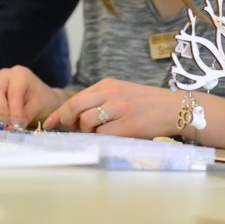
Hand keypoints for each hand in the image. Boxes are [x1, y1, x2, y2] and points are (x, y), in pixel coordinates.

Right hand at [0, 66, 62, 126]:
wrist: (41, 100)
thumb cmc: (42, 101)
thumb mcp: (38, 106)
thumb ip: (26, 115)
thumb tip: (15, 127)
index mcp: (20, 74)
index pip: (14, 92)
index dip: (14, 110)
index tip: (17, 126)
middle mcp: (4, 76)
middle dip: (1, 112)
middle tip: (8, 128)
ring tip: (6, 130)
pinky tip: (1, 128)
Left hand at [43, 78, 179, 137]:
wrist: (174, 108)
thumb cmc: (147, 104)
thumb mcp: (122, 94)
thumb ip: (100, 101)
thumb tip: (74, 119)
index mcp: (108, 84)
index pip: (76, 98)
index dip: (60, 113)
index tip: (49, 124)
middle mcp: (111, 94)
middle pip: (75, 106)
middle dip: (66, 121)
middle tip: (67, 130)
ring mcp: (119, 109)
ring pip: (86, 122)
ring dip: (87, 132)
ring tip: (99, 132)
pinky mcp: (127, 126)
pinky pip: (102, 135)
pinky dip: (102, 138)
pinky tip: (112, 136)